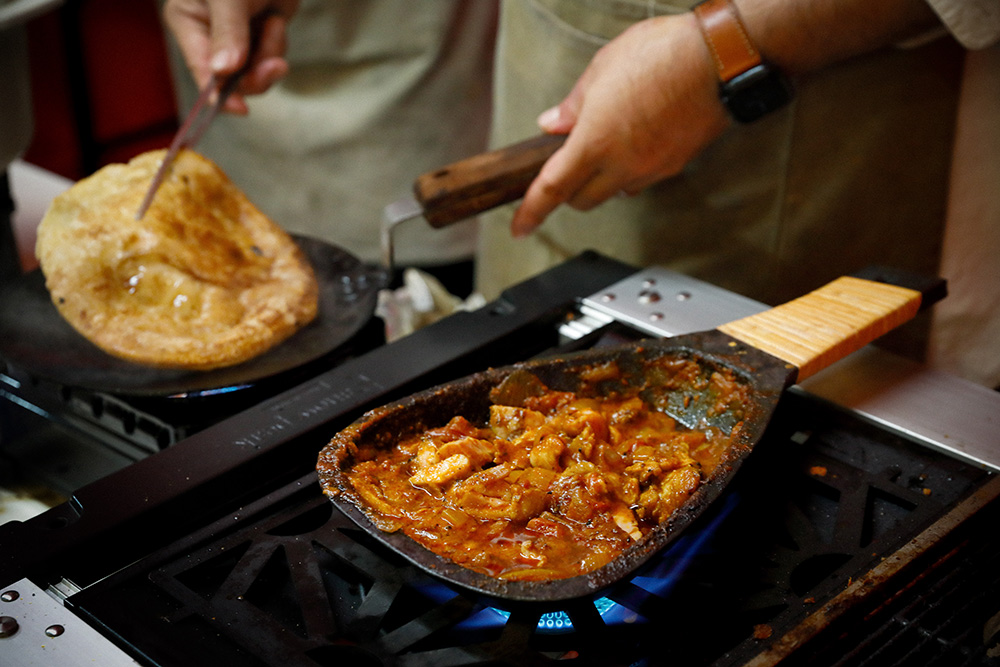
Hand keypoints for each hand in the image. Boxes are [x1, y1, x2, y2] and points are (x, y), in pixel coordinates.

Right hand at [163, 0, 299, 113]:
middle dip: (256, 75)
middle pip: (230, 80)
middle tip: (277, 65)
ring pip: (254, 74)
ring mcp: (235, 40)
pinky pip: (269, 59)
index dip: (219, 93)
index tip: (239, 108)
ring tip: (273, 23)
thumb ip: (228, 32)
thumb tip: (224, 71)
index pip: (200, 69)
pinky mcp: (257, 38)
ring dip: (270, 56)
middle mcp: (208, 37)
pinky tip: (275, 20)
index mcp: (188, 22)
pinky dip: (277, 45)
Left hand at [510, 13, 730, 236]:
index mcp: (594, 142)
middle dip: (570, 190)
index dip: (531, 212)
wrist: (721, 59)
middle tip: (568, 162)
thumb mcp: (602, 68)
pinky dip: (631, 170)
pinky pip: (642, 180)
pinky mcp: (674, 166)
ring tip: (608, 143)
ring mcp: (651, 170)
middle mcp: (622, 165)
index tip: (519, 227)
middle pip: (583, 200)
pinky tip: (636, 140)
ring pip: (615, 192)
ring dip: (603, 180)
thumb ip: (573, 104)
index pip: (552, 189)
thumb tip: (552, 123)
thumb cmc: (663, 54)